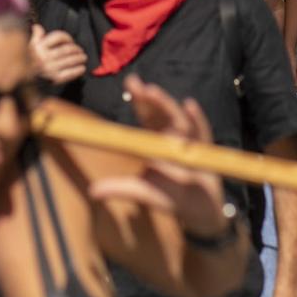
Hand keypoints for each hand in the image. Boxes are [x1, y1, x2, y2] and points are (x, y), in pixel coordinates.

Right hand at [30, 25, 87, 83]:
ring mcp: (50, 68)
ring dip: (79, 58)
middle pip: (66, 49)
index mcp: (39, 47)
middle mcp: (44, 57)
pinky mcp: (54, 79)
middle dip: (76, 49)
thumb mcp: (29, 48)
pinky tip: (82, 68)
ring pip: (70, 60)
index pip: (58, 37)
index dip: (67, 37)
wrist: (23, 83)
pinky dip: (78, 70)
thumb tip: (37, 27)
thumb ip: (35, 37)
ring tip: (83, 58)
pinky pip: (69, 73)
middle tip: (81, 50)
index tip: (71, 40)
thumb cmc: (27, 64)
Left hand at [87, 77, 231, 236]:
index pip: (147, 116)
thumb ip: (120, 188)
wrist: (200, 213)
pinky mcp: (205, 153)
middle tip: (135, 83)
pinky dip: (196, 119)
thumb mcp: (142, 192)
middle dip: (149, 97)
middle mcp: (174, 138)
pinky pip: (201, 133)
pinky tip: (189, 105)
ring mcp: (190, 144)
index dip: (139, 99)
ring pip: (178, 119)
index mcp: (158, 141)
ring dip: (166, 105)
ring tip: (153, 91)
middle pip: (161, 113)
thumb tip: (92, 192)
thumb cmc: (171, 198)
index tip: (130, 82)